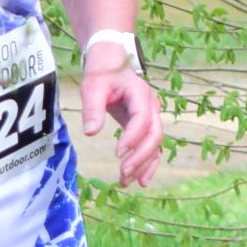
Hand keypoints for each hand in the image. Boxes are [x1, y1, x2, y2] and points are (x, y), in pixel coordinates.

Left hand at [83, 48, 164, 186]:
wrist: (112, 64)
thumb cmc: (102, 75)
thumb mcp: (93, 87)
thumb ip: (93, 109)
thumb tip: (90, 132)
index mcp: (140, 94)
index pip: (142, 119)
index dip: (133, 137)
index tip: (117, 152)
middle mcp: (151, 107)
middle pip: (154, 135)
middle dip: (141, 156)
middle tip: (123, 173)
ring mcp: (151, 117)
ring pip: (155, 144)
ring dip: (144, 164)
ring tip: (127, 182)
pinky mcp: (146, 125)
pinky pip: (152, 146)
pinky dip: (148, 164)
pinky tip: (140, 180)